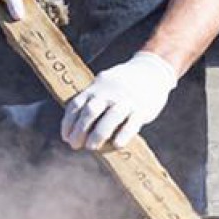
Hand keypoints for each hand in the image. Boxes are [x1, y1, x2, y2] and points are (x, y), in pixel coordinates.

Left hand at [61, 52, 176, 150]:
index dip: (69, 122)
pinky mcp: (142, 109)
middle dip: (80, 130)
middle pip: (91, 112)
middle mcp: (109, 93)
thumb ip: (91, 101)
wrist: (152, 72)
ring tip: (91, 147)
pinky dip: (123, 135)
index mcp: (97, 88)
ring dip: (98, 134)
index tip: (66, 137)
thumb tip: (75, 127)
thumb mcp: (104, 85)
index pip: (77, 105)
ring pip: (111, 118)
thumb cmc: (122, 85)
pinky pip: (131, 124)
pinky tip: (116, 145)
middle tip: (75, 145)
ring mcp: (127, 101)